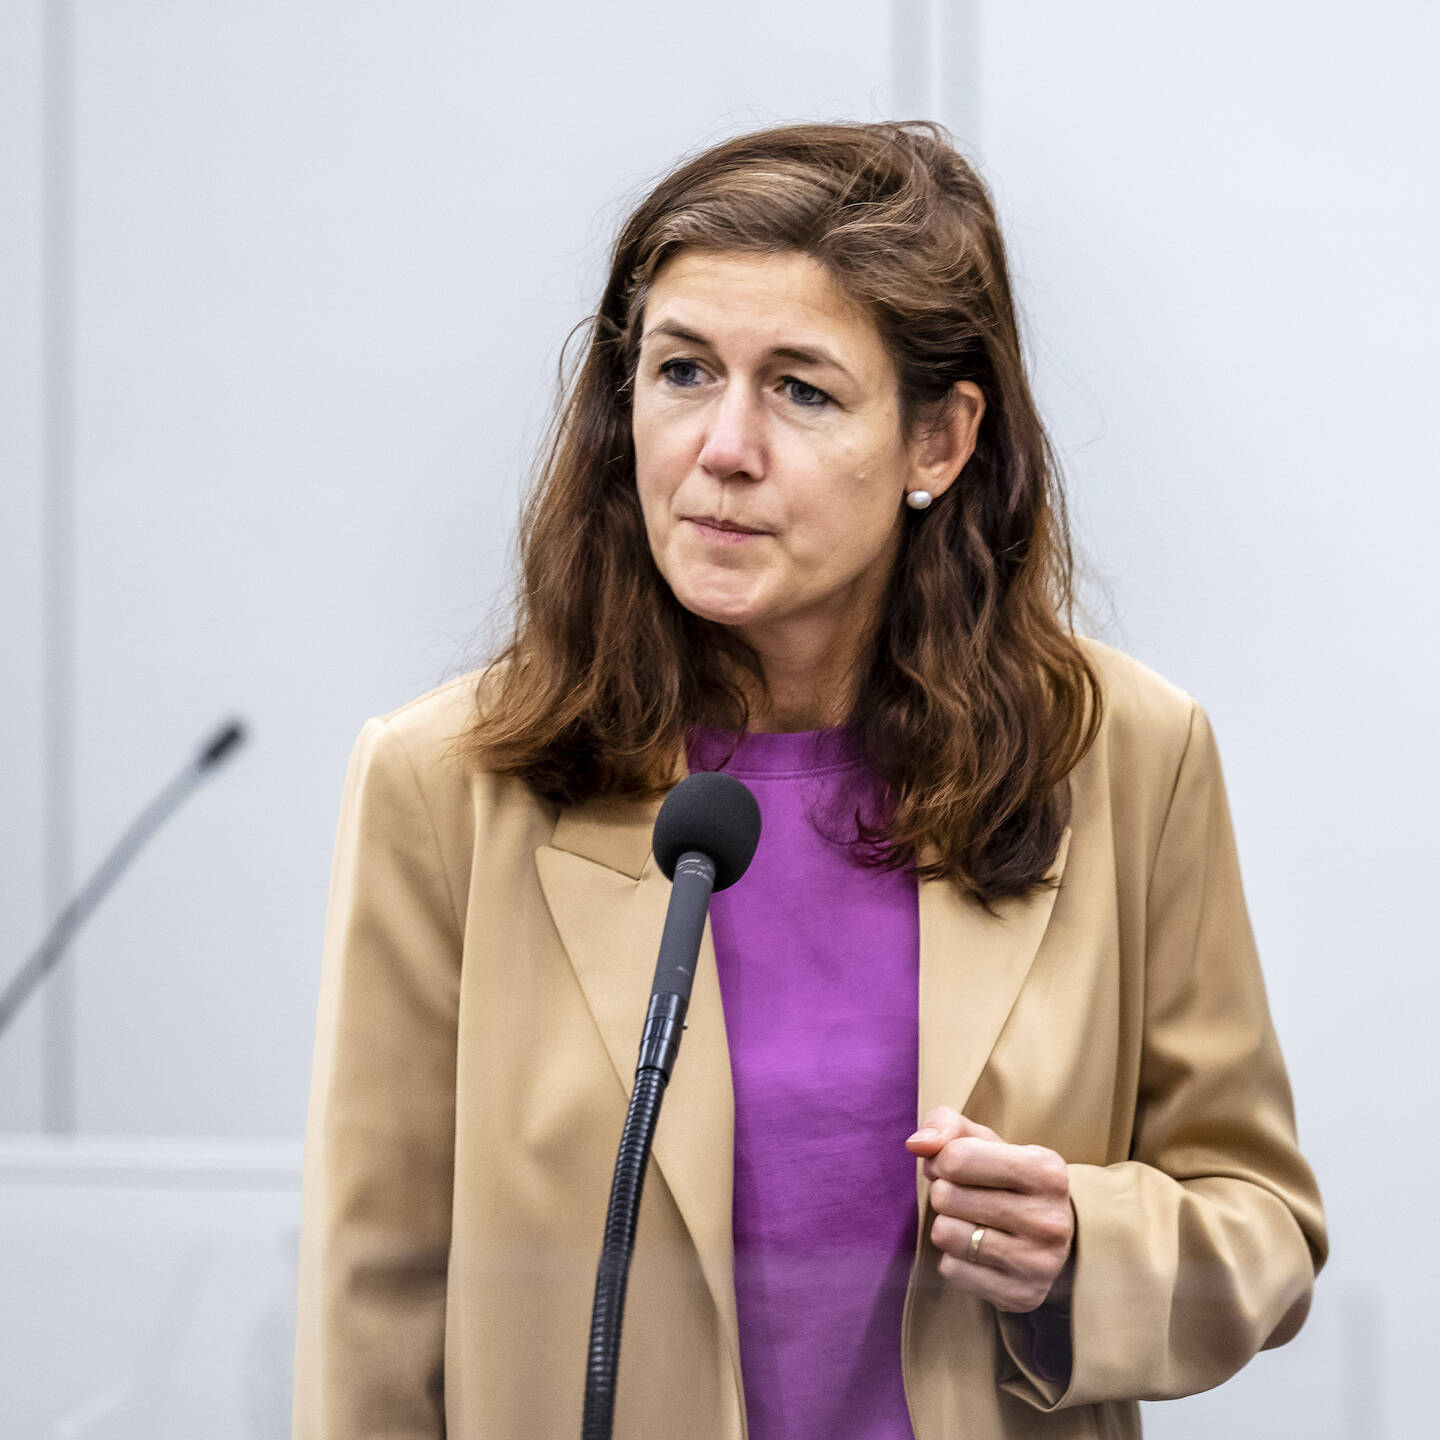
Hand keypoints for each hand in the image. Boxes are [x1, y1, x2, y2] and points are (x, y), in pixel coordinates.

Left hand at [905, 1106, 1075, 1313]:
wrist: (1052, 1235)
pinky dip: (954, 1259)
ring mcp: (1039, 1263)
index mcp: (1047, 1170)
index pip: (958, 1157)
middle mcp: (1050, 1220)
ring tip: (971, 1222)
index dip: (942, 1159)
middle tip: (964, 1196)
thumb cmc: (1007, 1177)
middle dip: (944, 1192)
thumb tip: (916, 1144)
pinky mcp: (1022, 1296)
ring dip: (947, 1225)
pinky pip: (951, 1271)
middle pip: (947, 1196)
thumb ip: (946, 1126)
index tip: (954, 1165)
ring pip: (945, 1235)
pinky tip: (979, 1252)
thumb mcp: (984, 1140)